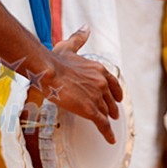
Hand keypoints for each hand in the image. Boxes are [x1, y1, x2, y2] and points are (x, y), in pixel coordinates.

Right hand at [39, 26, 122, 143]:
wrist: (48, 71)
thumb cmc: (55, 59)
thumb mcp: (69, 46)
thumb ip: (79, 38)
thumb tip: (86, 28)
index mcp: (98, 69)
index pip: (112, 82)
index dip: (116, 92)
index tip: (118, 98)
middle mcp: (101, 83)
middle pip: (110, 99)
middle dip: (111, 106)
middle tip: (112, 113)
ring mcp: (97, 97)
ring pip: (106, 111)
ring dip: (108, 118)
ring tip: (109, 125)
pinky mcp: (91, 110)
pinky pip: (102, 124)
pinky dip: (108, 132)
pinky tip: (111, 139)